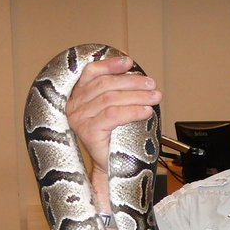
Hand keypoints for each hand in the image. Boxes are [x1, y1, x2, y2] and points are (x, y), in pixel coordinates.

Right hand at [65, 54, 161, 173]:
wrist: (110, 167)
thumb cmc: (114, 138)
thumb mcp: (114, 111)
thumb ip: (118, 93)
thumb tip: (139, 78)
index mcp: (78, 97)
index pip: (91, 73)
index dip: (111, 65)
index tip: (129, 62)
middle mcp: (74, 106)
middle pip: (105, 84)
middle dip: (132, 82)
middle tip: (152, 84)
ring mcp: (79, 119)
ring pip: (111, 98)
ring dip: (137, 95)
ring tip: (154, 97)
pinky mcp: (87, 132)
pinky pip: (113, 115)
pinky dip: (132, 111)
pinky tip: (146, 111)